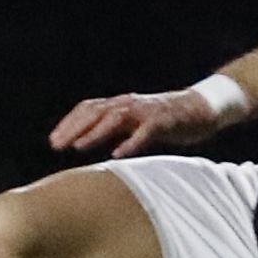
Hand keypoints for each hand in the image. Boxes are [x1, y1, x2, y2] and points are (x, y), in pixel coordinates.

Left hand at [49, 87, 228, 157]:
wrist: (203, 108)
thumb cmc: (168, 120)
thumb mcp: (137, 125)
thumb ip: (117, 131)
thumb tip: (93, 146)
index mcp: (122, 104)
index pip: (89, 108)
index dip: (70, 123)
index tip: (53, 141)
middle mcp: (131, 104)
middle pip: (96, 111)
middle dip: (74, 128)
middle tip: (56, 145)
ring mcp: (147, 111)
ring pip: (116, 118)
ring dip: (95, 133)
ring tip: (78, 147)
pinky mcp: (165, 120)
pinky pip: (146, 131)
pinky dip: (131, 141)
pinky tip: (118, 154)